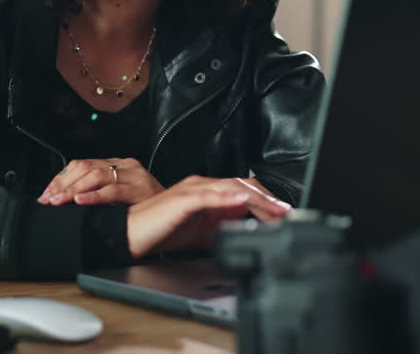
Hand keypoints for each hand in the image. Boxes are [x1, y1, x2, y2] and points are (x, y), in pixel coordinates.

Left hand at [37, 158, 164, 205]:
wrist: (174, 212)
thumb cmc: (145, 207)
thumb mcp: (119, 195)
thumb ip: (98, 191)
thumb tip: (65, 198)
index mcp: (118, 164)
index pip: (82, 164)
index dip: (61, 178)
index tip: (46, 193)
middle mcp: (125, 165)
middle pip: (86, 168)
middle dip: (63, 184)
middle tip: (48, 199)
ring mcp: (134, 175)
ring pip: (96, 176)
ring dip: (74, 190)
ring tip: (59, 201)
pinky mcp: (140, 189)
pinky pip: (113, 191)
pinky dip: (94, 196)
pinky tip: (81, 201)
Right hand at [126, 176, 292, 258]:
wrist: (132, 235)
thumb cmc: (162, 231)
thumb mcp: (202, 233)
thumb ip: (224, 228)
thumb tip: (249, 231)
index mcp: (208, 190)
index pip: (244, 190)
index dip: (266, 201)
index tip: (284, 214)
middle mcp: (202, 185)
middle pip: (242, 186)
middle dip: (267, 199)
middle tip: (287, 213)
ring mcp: (192, 190)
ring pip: (230, 188)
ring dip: (254, 199)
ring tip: (273, 209)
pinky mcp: (182, 199)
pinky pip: (207, 196)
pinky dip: (225, 198)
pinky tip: (240, 203)